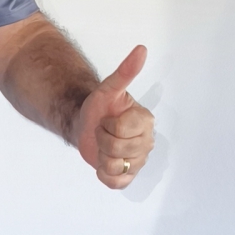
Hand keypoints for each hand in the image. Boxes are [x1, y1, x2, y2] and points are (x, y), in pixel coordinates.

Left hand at [75, 46, 153, 190]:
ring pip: (115, 167)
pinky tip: (104, 162)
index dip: (107, 125)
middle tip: (103, 132)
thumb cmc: (99, 109)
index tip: (107, 120)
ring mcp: (139, 161)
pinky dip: (105, 174)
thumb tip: (141, 50)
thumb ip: (125, 72)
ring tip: (104, 147)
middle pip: (116, 149)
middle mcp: (147, 142)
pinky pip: (117, 184)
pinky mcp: (129, 177)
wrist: (87, 127)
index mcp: (145, 121)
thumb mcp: (108, 89)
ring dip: (101, 157)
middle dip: (102, 140)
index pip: (121, 129)